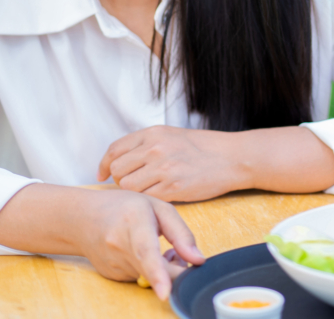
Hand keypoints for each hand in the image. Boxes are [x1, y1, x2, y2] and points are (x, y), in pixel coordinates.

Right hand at [78, 190, 205, 300]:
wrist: (82, 219)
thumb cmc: (124, 207)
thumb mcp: (158, 207)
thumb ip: (181, 233)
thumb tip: (198, 260)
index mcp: (134, 221)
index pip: (146, 252)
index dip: (158, 274)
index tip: (165, 292)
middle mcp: (120, 245)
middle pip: (154, 271)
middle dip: (175, 270)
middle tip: (177, 252)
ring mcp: (114, 264)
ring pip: (150, 278)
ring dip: (162, 269)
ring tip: (156, 246)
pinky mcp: (113, 276)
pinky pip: (141, 279)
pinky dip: (149, 271)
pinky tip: (142, 254)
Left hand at [97, 125, 242, 200]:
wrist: (230, 158)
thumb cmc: (202, 148)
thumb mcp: (170, 135)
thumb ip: (145, 144)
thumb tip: (119, 161)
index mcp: (153, 133)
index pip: (115, 150)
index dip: (104, 165)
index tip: (103, 174)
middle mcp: (155, 148)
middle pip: (118, 171)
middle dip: (120, 180)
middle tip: (133, 184)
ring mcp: (164, 168)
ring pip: (129, 187)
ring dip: (135, 192)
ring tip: (149, 190)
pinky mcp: (173, 188)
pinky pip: (147, 198)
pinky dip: (149, 200)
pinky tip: (160, 195)